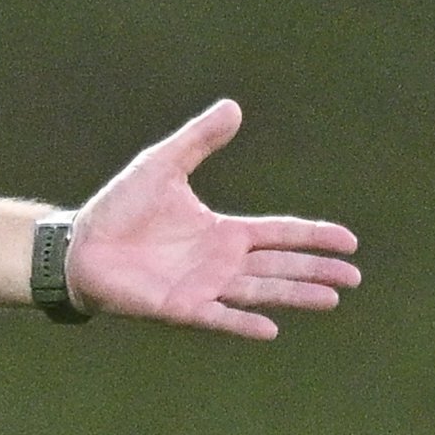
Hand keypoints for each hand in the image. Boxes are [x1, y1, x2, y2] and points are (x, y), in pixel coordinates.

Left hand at [67, 99, 358, 339]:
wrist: (80, 246)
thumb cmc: (119, 209)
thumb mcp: (162, 165)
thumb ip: (198, 140)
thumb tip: (233, 106)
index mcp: (222, 231)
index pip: (279, 232)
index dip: (313, 236)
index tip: (349, 241)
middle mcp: (220, 262)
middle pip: (280, 265)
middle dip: (316, 271)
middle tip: (354, 278)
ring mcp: (203, 286)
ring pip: (260, 290)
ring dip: (294, 294)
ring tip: (331, 298)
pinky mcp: (180, 306)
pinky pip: (218, 316)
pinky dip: (242, 323)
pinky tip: (271, 328)